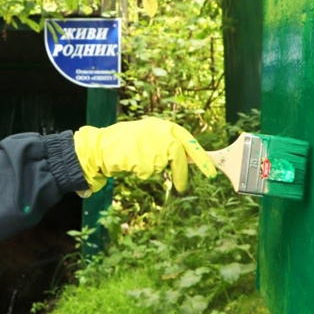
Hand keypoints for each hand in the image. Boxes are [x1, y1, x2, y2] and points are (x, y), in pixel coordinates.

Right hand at [73, 118, 216, 192]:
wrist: (102, 145)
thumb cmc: (127, 141)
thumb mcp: (151, 136)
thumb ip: (169, 144)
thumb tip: (190, 159)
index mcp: (166, 126)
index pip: (190, 142)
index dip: (202, 159)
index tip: (211, 173)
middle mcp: (162, 133)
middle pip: (180, 157)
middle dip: (181, 174)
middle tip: (182, 187)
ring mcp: (152, 145)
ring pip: (161, 167)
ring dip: (151, 169)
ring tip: (136, 158)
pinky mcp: (143, 158)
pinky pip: (148, 172)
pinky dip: (141, 172)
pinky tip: (130, 161)